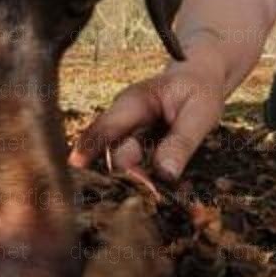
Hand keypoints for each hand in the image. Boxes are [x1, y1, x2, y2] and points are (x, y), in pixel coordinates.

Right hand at [69, 59, 225, 182]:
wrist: (198, 81)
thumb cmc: (199, 92)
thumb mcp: (200, 114)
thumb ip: (181, 142)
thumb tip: (165, 175)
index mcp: (133, 102)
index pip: (106, 127)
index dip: (89, 147)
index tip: (75, 167)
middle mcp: (122, 118)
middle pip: (113, 153)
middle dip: (129, 176)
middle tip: (154, 194)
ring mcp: (125, 133)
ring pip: (121, 164)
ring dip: (137, 180)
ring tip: (158, 194)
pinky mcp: (133, 146)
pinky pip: (132, 166)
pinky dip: (143, 179)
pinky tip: (158, 189)